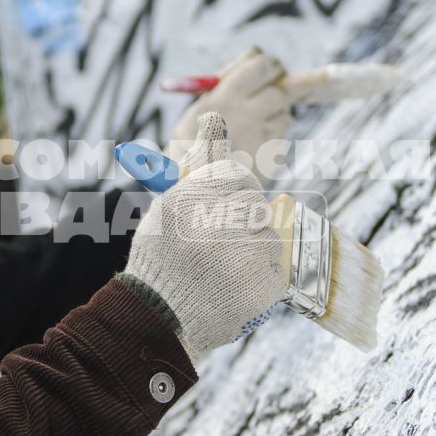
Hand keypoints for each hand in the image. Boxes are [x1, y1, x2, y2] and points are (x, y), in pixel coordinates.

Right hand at [125, 112, 288, 360]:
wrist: (157, 320)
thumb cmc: (163, 256)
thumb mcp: (171, 203)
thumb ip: (200, 160)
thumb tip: (217, 115)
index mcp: (191, 198)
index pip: (238, 176)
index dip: (231, 195)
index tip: (217, 213)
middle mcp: (216, 223)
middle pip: (255, 204)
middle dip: (241, 223)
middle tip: (216, 246)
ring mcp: (242, 256)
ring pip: (268, 236)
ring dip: (252, 251)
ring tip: (221, 270)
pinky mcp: (263, 286)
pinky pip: (277, 269)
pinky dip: (260, 279)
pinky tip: (233, 288)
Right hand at [170, 49, 288, 166]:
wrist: (193, 189)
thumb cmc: (192, 143)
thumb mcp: (200, 107)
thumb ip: (226, 79)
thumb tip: (256, 52)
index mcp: (224, 98)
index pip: (261, 67)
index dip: (270, 65)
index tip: (271, 66)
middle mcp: (247, 116)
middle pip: (280, 91)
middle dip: (281, 86)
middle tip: (277, 84)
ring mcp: (262, 138)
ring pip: (284, 114)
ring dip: (276, 113)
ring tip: (254, 122)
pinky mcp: (271, 157)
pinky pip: (281, 136)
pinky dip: (272, 134)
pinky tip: (253, 143)